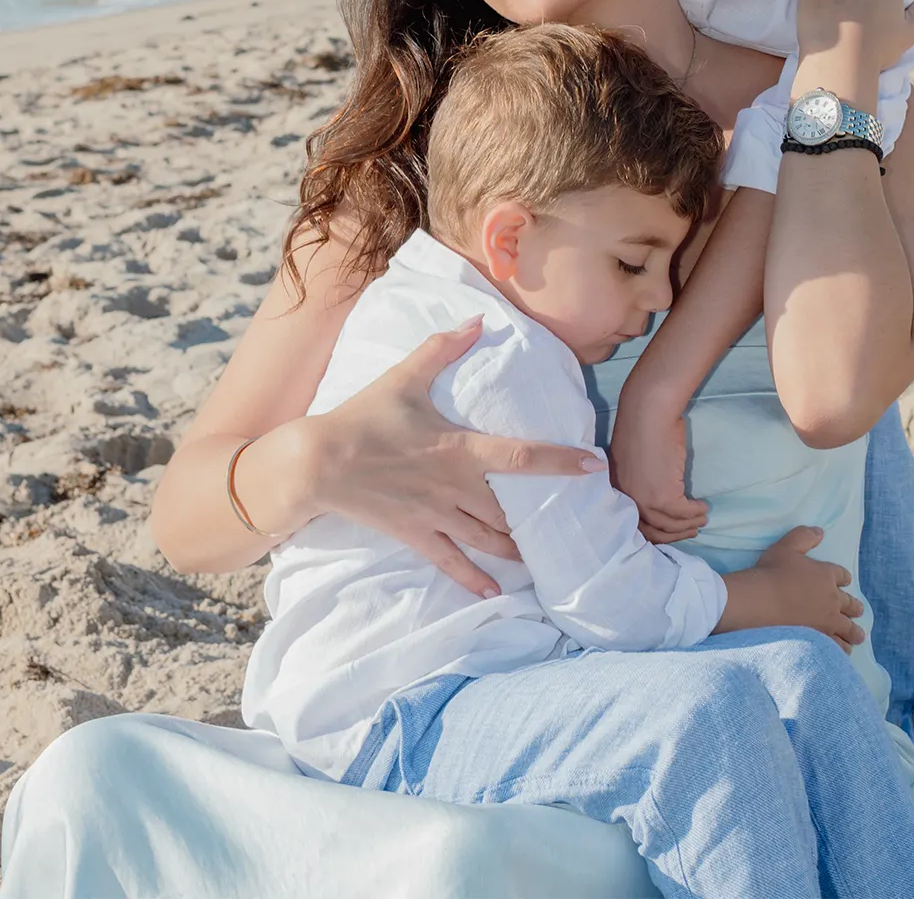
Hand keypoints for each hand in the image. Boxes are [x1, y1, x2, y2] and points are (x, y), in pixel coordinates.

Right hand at [304, 318, 598, 597]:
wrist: (319, 462)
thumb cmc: (364, 417)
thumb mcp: (405, 377)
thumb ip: (443, 348)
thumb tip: (478, 319)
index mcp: (460, 450)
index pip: (522, 457)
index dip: (560, 461)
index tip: (594, 466)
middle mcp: (456, 488)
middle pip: (512, 510)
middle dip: (542, 519)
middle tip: (572, 523)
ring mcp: (437, 516)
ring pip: (489, 540)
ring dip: (517, 549)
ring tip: (542, 557)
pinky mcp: (416, 536)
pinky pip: (452, 564)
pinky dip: (475, 580)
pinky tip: (495, 593)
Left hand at [609, 391, 707, 544]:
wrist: (649, 410)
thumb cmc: (642, 426)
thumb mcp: (634, 461)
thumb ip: (639, 481)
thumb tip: (656, 494)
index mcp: (617, 490)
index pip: (635, 524)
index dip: (655, 531)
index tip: (672, 530)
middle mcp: (627, 499)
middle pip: (653, 530)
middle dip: (674, 534)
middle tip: (690, 530)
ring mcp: (644, 500)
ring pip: (670, 525)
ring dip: (689, 525)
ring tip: (700, 519)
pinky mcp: (664, 496)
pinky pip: (684, 513)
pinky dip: (696, 513)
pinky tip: (703, 507)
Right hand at [718, 526, 865, 651]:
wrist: (763, 602)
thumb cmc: (773, 571)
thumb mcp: (787, 546)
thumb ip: (804, 537)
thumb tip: (820, 531)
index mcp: (826, 576)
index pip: (841, 576)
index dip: (843, 578)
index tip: (845, 581)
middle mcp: (832, 600)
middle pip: (850, 604)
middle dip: (855, 607)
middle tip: (859, 611)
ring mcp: (828, 623)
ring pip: (848, 629)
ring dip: (853, 632)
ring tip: (857, 637)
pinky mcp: (820, 641)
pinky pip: (837, 647)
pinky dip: (842, 649)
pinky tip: (843, 652)